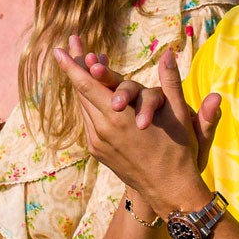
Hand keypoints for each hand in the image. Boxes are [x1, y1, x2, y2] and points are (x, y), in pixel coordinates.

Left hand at [63, 36, 219, 170]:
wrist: (168, 189)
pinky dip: (88, 103)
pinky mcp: (97, 151)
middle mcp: (103, 129)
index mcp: (119, 117)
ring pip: (82, 107)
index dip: (72, 66)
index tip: (59, 49)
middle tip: (66, 50)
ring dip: (80, 86)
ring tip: (80, 66)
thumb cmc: (177, 150)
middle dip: (73, 69)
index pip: (87, 85)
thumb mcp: (179, 114)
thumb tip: (167, 54)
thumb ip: (171, 82)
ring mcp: (97, 142)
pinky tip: (91, 92)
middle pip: (80, 93)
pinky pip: (88, 121)